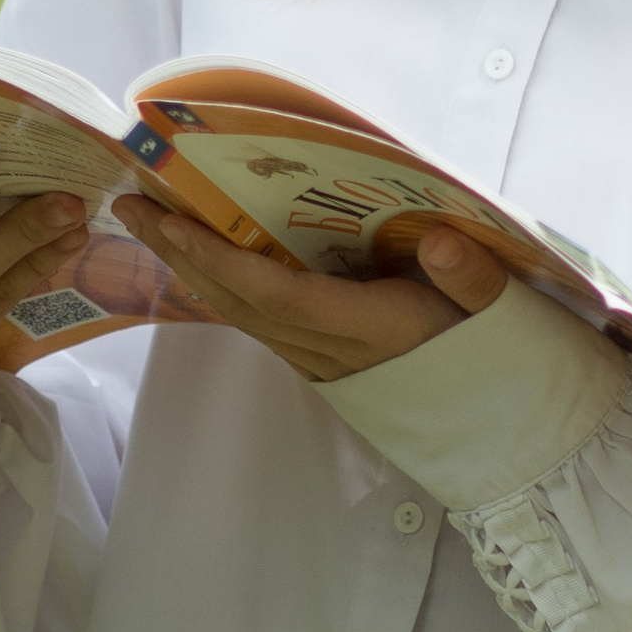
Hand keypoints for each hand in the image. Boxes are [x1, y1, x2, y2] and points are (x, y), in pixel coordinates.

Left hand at [113, 198, 507, 381]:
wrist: (501, 427)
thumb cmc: (499, 358)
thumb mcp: (500, 315)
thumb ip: (473, 279)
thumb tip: (440, 241)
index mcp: (371, 330)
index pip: (278, 294)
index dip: (222, 259)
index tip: (174, 221)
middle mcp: (334, 350)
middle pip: (241, 302)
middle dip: (181, 254)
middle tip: (131, 204)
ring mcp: (324, 359)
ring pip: (243, 314)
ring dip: (192, 269)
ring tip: (151, 221)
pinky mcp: (323, 360)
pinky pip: (259, 321)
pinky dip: (222, 286)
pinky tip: (199, 259)